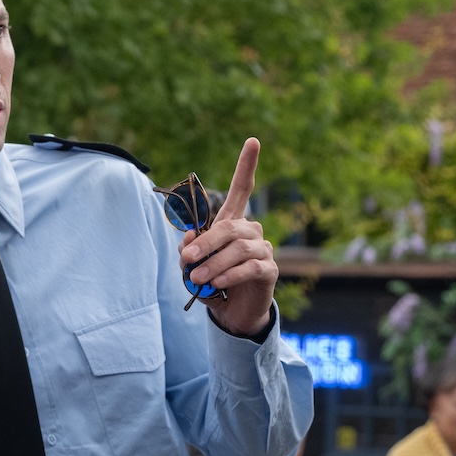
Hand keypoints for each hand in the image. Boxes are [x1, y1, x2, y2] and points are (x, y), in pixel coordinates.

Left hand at [180, 138, 274, 335]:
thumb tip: (188, 237)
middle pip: (229, 227)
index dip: (247, 166)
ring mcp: (263, 249)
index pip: (242, 190)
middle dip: (205, 243)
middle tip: (186, 259)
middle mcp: (251, 231)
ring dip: (214, 263)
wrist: (231, 314)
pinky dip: (230, 275)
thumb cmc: (212, 284)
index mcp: (232, 224)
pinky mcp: (269, 270)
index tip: (253, 141)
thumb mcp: (193, 266)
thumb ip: (189, 250)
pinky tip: (217, 284)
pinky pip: (250, 267)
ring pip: (238, 249)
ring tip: (197, 278)